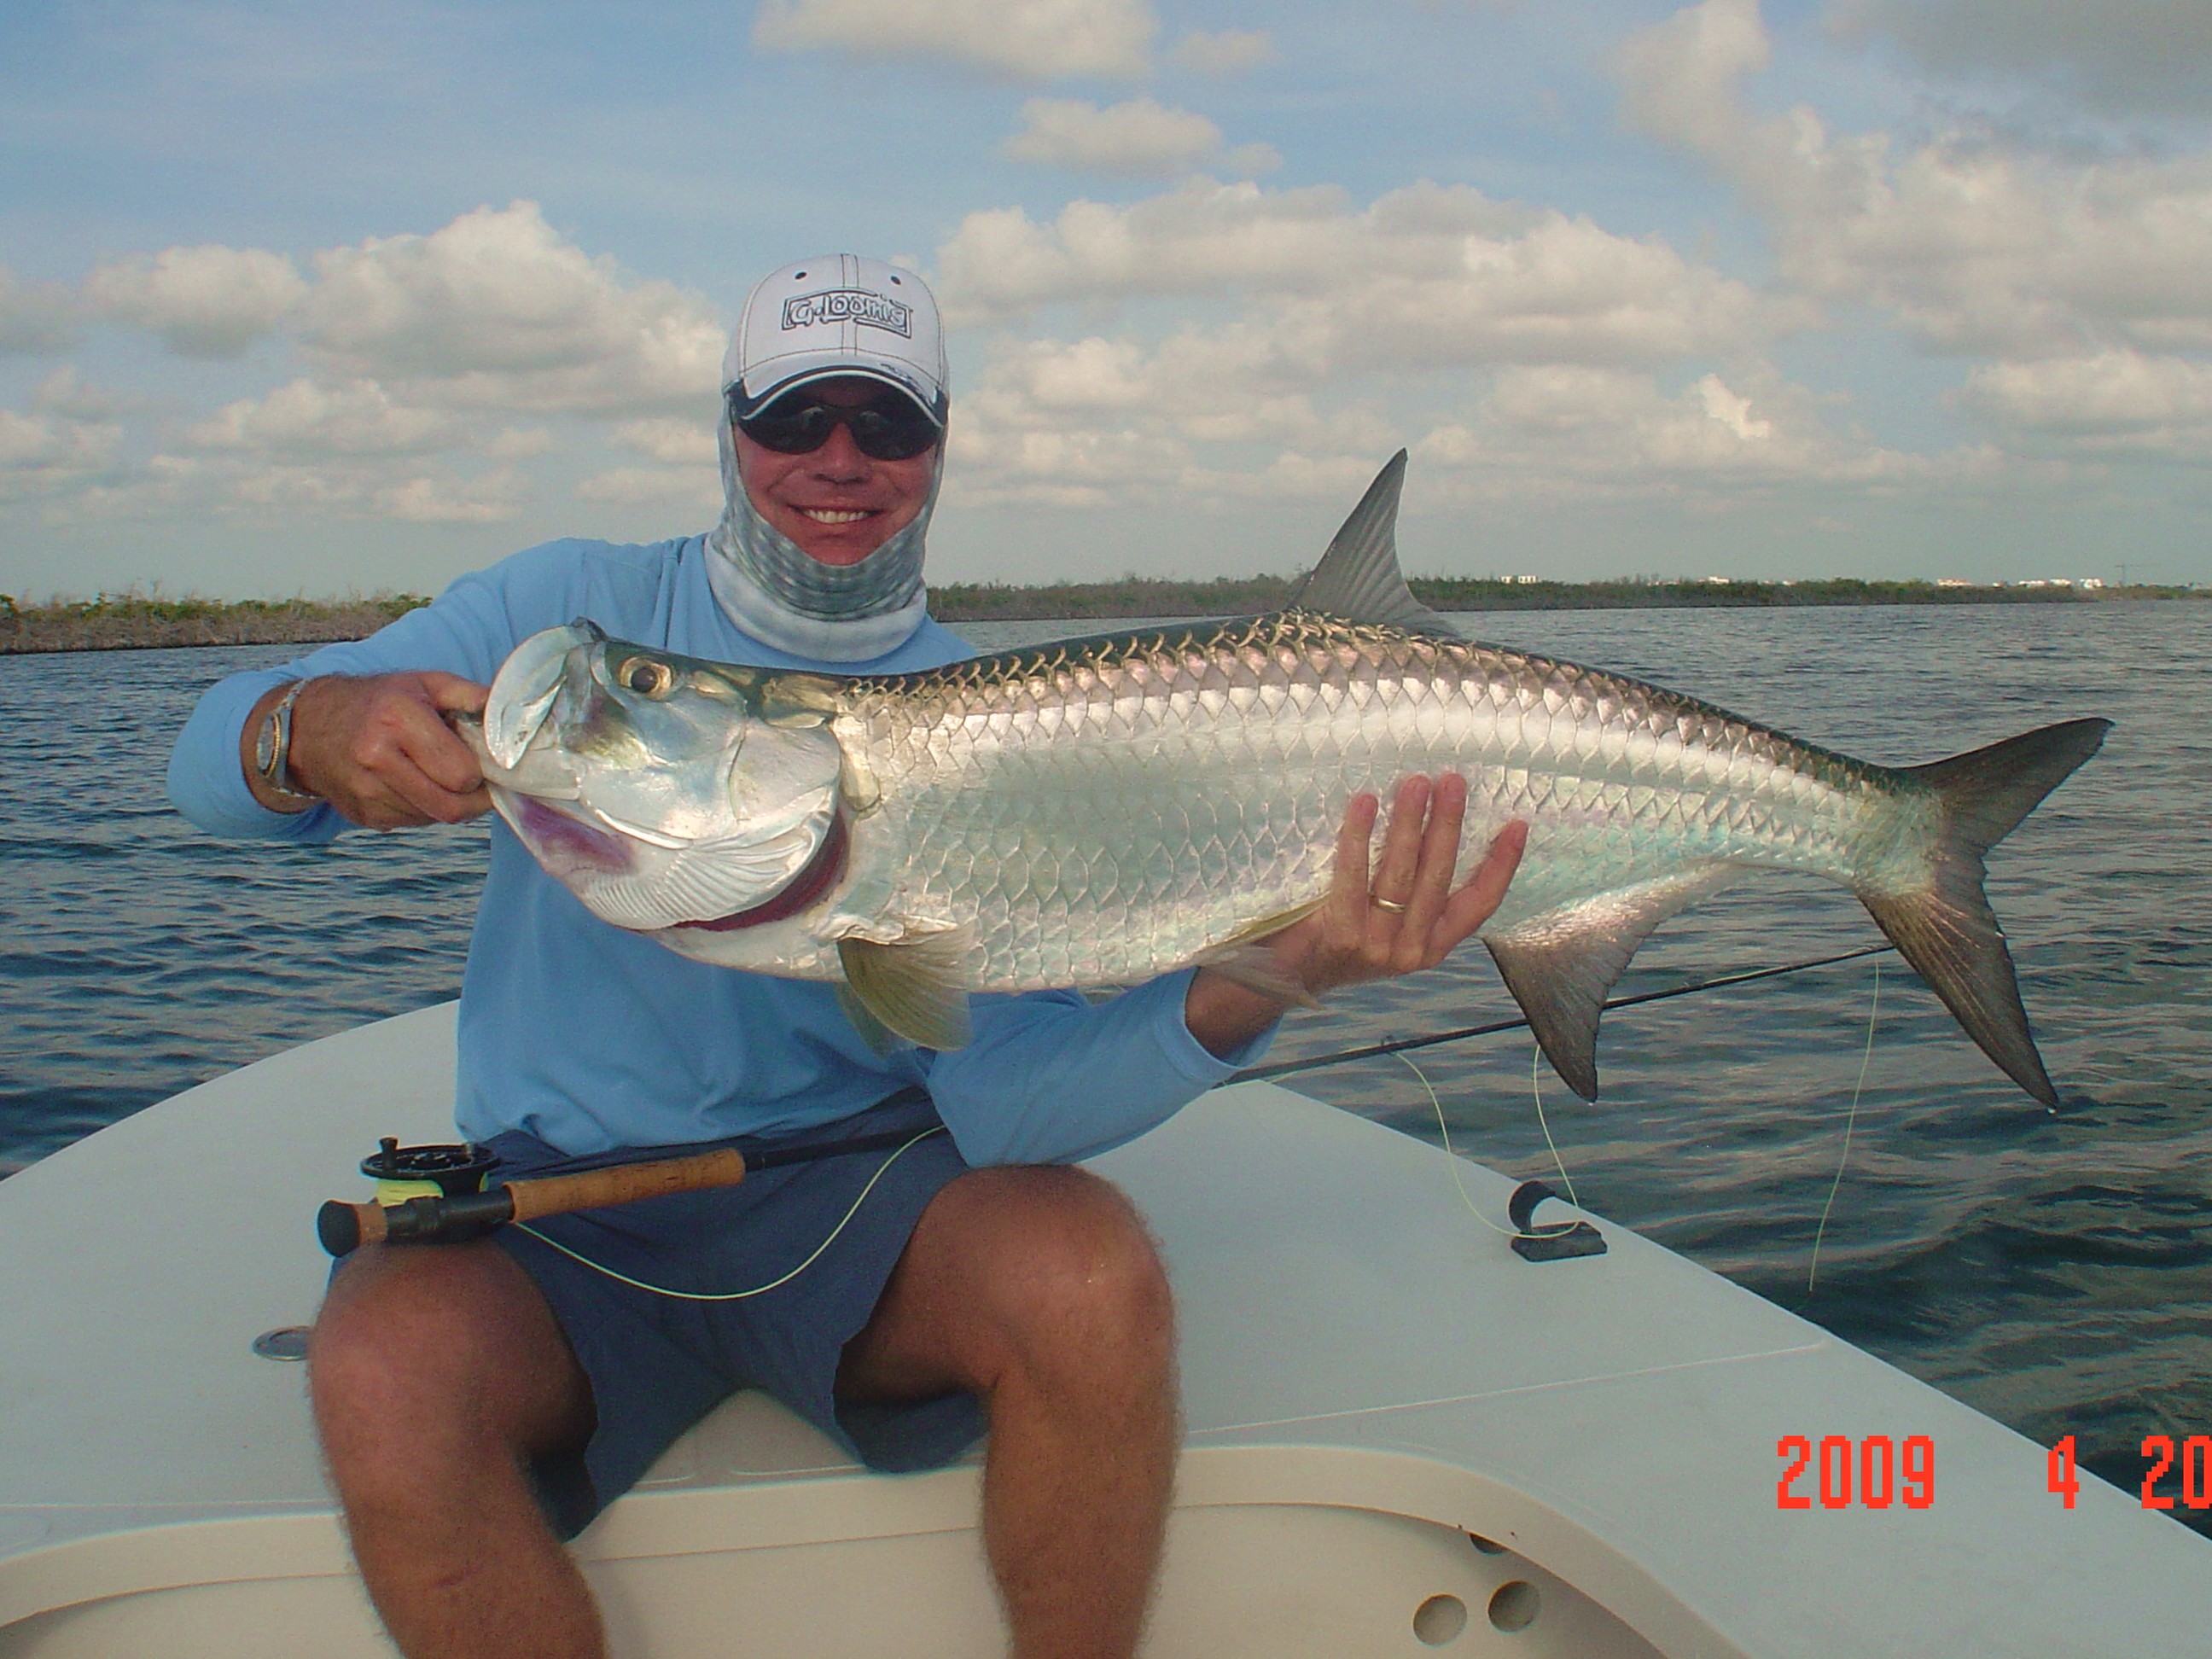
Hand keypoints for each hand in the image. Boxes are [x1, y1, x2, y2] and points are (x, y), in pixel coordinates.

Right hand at [245, 672, 490, 828]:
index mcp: (396, 720)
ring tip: (439, 775)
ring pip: (434, 817)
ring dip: (449, 803)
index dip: (479, 772)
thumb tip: (512, 715)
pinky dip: (424, 809)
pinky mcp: (362, 815)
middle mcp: (376, 758)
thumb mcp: (423, 683)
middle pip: (451, 806)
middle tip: (474, 781)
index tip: (481, 762)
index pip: (461, 774)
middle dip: (473, 799)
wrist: (307, 727)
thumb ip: (470, 696)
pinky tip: (414, 783)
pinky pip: (412, 823)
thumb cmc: (378, 701)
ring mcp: (365, 791)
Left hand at [1185, 775, 1526, 1056]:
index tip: (1517, 824)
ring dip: (1410, 823)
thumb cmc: (1338, 940)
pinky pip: (1353, 876)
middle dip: (1448, 824)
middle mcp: (1410, 952)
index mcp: (1432, 948)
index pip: (1479, 905)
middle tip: (1452, 781)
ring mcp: (1376, 947)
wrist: (1283, 979)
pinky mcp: (1340, 936)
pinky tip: (1364, 802)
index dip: (1501, 865)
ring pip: (1400, 875)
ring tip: (1415, 783)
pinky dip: (1359, 836)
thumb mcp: (1389, 927)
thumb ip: (1414, 896)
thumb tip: (1435, 822)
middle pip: (1438, 878)